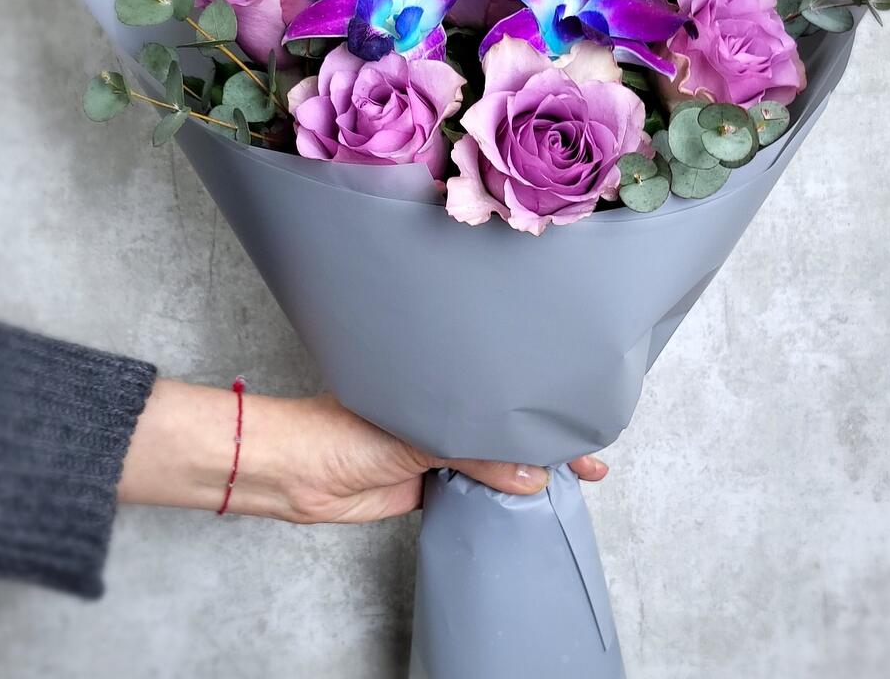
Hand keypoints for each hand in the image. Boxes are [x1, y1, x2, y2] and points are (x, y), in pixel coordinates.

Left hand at [118, 380, 608, 523]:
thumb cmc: (345, 429)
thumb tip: (535, 478)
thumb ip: (480, 456)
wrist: (299, 472)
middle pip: (506, 431)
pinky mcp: (427, 486)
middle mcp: (445, 414)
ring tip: (566, 483)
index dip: (542, 411)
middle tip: (590, 460)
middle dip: (545, 443)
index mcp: (442, 386)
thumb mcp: (420, 435)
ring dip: (526, 475)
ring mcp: (437, 450)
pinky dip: (498, 498)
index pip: (504, 397)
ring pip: (495, 463)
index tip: (582, 420)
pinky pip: (473, 492)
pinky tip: (524, 503)